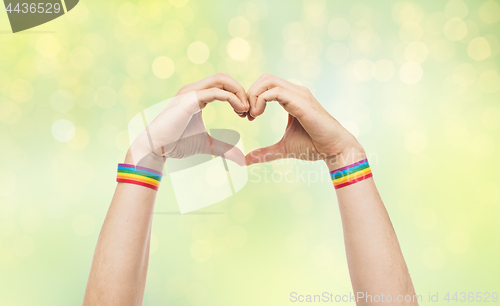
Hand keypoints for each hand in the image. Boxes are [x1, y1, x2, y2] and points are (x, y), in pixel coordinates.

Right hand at [128, 73, 248, 167]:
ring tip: (244, 109)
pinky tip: (239, 110)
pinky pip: (215, 92)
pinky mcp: (189, 100)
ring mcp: (190, 92)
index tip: (246, 114)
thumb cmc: (176, 144)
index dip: (238, 96)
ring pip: (221, 79)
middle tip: (248, 110)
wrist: (156, 148)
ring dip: (238, 91)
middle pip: (223, 77)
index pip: (222, 85)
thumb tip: (241, 159)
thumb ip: (224, 148)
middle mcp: (193, 90)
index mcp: (196, 96)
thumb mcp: (207, 144)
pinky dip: (231, 98)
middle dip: (240, 90)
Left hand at [245, 74, 363, 168]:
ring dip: (254, 95)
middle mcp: (296, 92)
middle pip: (265, 78)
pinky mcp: (301, 102)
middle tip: (245, 114)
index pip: (266, 85)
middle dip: (250, 93)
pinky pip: (275, 91)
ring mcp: (299, 95)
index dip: (252, 97)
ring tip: (251, 114)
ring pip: (268, 81)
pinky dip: (261, 100)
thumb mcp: (283, 148)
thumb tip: (246, 160)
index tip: (247, 117)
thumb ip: (265, 152)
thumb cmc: (313, 147)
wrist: (334, 150)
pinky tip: (257, 115)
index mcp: (292, 98)